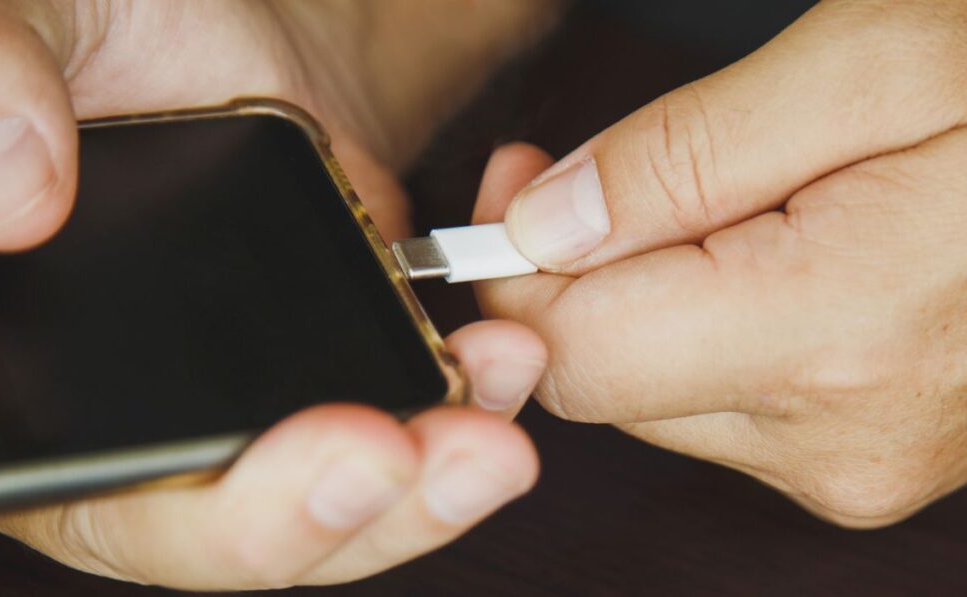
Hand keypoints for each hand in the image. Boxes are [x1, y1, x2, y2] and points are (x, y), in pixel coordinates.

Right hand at [0, 0, 555, 591]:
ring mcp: (219, 419)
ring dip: (398, 499)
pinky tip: (494, 375)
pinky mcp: (316, 390)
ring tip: (481, 437)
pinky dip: (445, 428)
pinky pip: (380, 450)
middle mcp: (102, 415)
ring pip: (293, 516)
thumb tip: (5, 190)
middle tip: (376, 457)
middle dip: (273, 518)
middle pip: (162, 528)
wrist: (238, 38)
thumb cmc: (114, 30)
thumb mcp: (30, 24)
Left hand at [478, 0, 966, 528]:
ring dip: (647, 292)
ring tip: (709, 196)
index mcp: (837, 333)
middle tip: (586, 173)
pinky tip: (757, 250)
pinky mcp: (867, 452)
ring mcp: (859, 459)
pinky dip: (707, 322)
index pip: (581, 354)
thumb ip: (681, 157)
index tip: (511, 190)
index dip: (517, 273)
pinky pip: (726, 396)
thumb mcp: (866, 62)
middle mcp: (839, 435)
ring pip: (661, 389)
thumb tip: (543, 230)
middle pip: (610, 377)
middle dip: (577, 272)